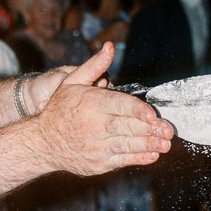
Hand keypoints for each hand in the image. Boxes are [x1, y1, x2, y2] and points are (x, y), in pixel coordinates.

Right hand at [34, 42, 172, 175]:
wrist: (42, 143)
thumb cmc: (59, 110)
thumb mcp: (72, 82)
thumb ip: (94, 66)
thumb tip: (109, 47)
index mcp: (91, 104)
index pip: (119, 106)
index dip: (138, 111)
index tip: (153, 115)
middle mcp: (94, 126)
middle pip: (128, 126)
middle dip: (151, 129)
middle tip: (168, 130)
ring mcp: (97, 146)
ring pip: (128, 145)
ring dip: (149, 144)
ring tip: (165, 143)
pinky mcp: (99, 162)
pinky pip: (122, 160)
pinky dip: (138, 158)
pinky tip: (152, 154)